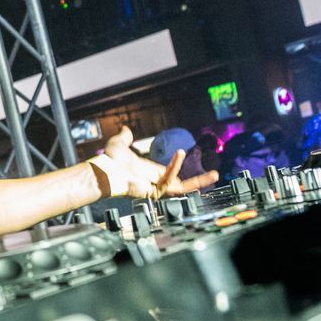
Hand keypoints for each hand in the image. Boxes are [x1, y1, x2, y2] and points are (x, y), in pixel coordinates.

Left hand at [96, 127, 218, 197]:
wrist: (104, 170)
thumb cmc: (110, 160)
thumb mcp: (120, 144)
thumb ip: (125, 137)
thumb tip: (125, 128)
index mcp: (150, 171)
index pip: (171, 172)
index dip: (180, 166)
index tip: (188, 157)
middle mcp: (155, 180)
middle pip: (182, 184)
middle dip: (199, 181)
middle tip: (215, 175)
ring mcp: (156, 187)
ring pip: (182, 188)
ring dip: (199, 180)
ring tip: (215, 174)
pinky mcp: (154, 192)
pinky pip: (170, 182)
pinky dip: (175, 169)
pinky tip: (180, 155)